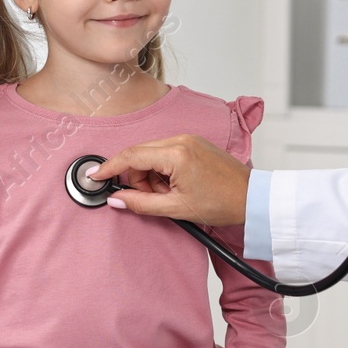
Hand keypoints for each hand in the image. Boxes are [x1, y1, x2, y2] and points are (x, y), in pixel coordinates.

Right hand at [87, 135, 249, 227]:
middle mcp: (181, 139)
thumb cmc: (223, 203)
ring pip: (152, 154)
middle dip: (137, 178)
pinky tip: (176, 186)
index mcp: (176, 154)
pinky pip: (165, 153)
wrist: (252, 198)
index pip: (131, 156)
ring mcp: (189, 139)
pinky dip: (163, 170)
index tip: (95, 176)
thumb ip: (141, 203)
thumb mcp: (177, 208)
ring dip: (152, 176)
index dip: (109, 167)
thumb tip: (116, 199)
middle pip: (140, 154)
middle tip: (153, 198)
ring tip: (171, 195)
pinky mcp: (194, 143)